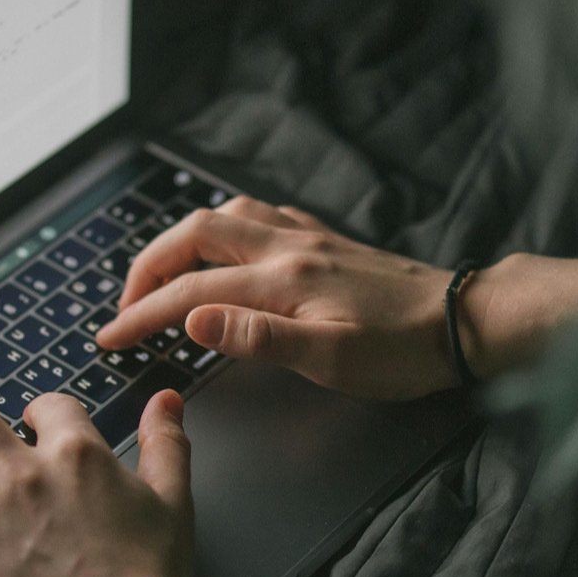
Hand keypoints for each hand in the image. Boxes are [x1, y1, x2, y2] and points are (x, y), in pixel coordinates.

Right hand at [97, 197, 458, 399]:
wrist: (466, 320)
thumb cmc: (404, 351)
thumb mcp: (331, 359)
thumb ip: (258, 338)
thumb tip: (193, 319)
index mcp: (281, 279)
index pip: (190, 292)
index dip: (143, 315)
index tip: (111, 339)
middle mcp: (289, 246)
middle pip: (195, 235)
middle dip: (150, 266)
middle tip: (127, 304)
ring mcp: (310, 238)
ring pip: (227, 217)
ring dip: (184, 240)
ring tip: (166, 274)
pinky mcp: (329, 242)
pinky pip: (265, 216)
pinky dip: (230, 227)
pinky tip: (233, 245)